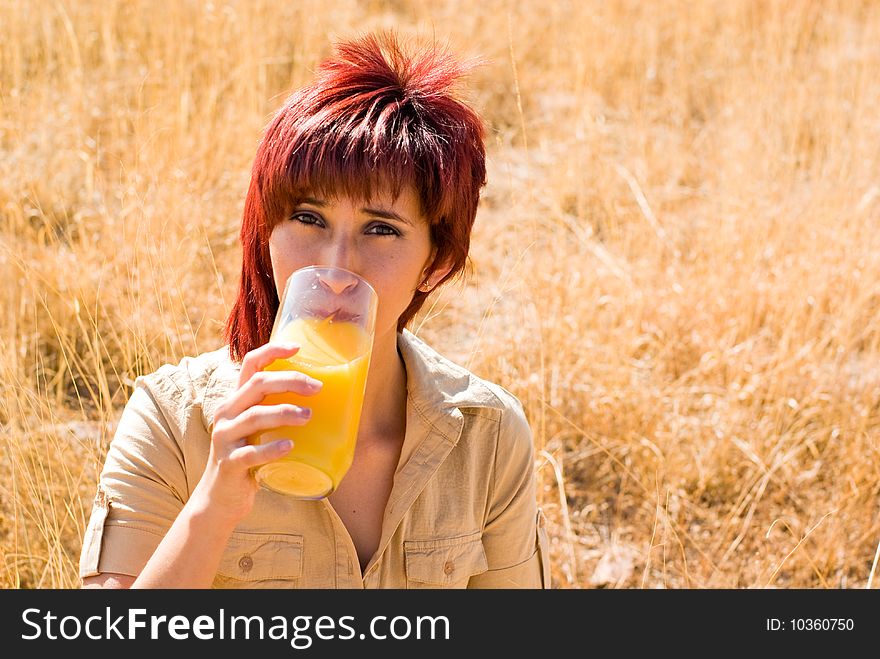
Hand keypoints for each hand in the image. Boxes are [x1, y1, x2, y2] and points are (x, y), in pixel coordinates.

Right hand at [190, 342, 322, 525]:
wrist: (220, 499)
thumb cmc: (250, 459)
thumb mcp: (259, 431)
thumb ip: (279, 414)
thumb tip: (329, 404)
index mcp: (236, 401)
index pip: (250, 365)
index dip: (272, 351)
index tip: (298, 347)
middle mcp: (226, 413)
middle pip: (257, 385)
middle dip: (289, 381)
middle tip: (317, 388)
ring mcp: (225, 438)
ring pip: (255, 416)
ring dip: (285, 413)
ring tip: (309, 416)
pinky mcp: (229, 464)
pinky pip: (250, 453)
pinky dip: (271, 449)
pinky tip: (289, 446)